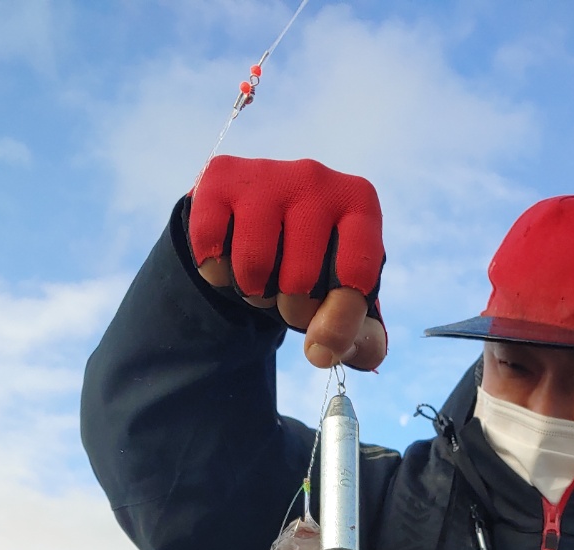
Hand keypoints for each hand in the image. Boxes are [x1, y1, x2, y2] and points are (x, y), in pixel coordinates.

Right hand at [188, 155, 386, 369]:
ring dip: (253, 293)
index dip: (335, 321)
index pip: (355, 278)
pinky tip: (230, 258)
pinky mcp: (220, 177)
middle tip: (290, 296)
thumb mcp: (350, 305)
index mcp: (361, 204)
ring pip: (253, 266)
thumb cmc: (316, 269)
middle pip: (299, 281)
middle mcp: (317, 179)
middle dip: (291, 309)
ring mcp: (266, 173)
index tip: (323, 334)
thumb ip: (362, 343)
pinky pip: (211, 247)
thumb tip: (323, 351)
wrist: (260, 223)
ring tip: (263, 278)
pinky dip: (217, 273)